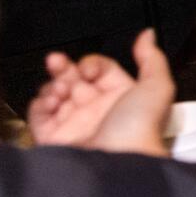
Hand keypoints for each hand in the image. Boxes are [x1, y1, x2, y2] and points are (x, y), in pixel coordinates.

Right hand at [25, 30, 174, 157]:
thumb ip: (152, 58)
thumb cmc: (140, 127)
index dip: (91, 64)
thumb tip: (148, 35)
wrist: (118, 162)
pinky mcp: (55, 139)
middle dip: (63, 67)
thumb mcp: (156, 87)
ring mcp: (75, 124)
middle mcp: (98, 110)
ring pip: (55, 95)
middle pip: (74, 79)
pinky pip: (39, 117)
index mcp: (122, 97)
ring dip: (52, 85)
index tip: (87, 68)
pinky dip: (39, 105)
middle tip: (56, 62)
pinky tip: (48, 101)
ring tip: (58, 88)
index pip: (100, 71)